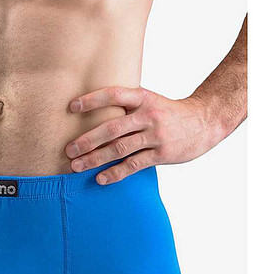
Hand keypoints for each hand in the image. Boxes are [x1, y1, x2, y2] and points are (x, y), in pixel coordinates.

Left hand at [65, 87, 223, 183]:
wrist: (204, 122)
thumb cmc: (168, 113)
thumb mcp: (150, 101)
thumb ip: (126, 106)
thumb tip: (94, 113)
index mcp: (143, 98)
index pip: (114, 95)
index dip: (92, 100)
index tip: (71, 107)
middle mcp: (148, 115)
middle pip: (112, 128)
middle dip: (87, 140)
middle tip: (68, 150)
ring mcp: (155, 135)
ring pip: (120, 148)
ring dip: (95, 159)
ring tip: (77, 166)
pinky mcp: (161, 153)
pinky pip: (134, 165)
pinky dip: (115, 173)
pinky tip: (100, 179)